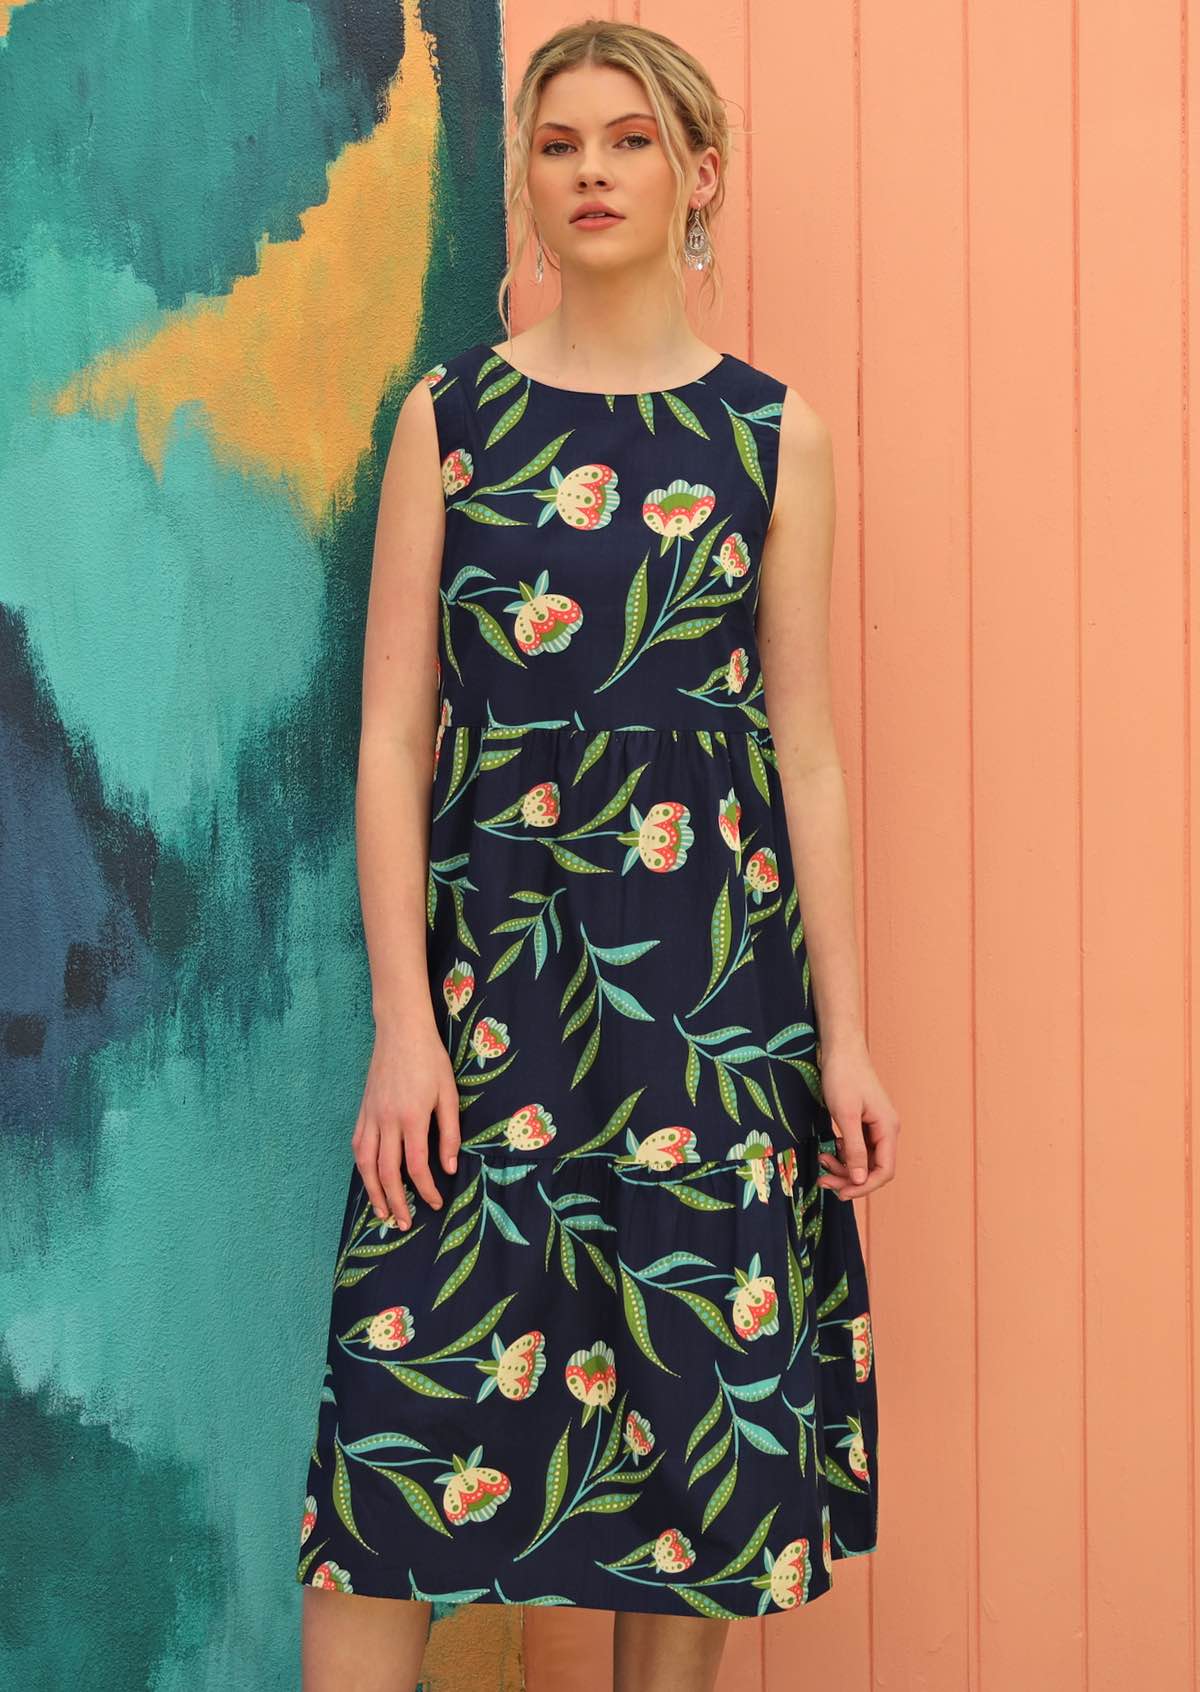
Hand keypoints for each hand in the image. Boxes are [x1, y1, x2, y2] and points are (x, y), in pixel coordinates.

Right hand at [351, 1021, 461, 1227]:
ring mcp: (371, 1116)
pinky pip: (358, 1145)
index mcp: (412, 1118)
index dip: (426, 1190)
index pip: (416, 1166)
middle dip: (395, 1202)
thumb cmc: (430, 1060)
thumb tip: (448, 1167)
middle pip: (386, 1172)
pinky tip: (368, 1178)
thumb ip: (449, 1132)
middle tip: (403, 1224)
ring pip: (365, 1163)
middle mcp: (387, 1121)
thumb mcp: (449, 1094)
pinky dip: (361, 1166)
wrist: (401, 1032)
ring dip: (372, 1191)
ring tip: (380, 1213)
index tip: (435, 1203)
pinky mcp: (363, 1110)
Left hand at [814, 1031, 899, 1200]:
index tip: (840, 1193)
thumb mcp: (845, 1115)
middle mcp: (886, 1130)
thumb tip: (860, 1180)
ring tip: (821, 1162)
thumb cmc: (843, 1076)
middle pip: (873, 1168)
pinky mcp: (864, 1121)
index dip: (864, 1186)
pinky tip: (827, 1149)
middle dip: (850, 1178)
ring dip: (844, 1167)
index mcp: (887, 1129)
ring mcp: (875, 1126)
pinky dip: (842, 1153)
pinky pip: (857, 1147)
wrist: (840, 1048)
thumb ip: (853, 1148)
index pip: (884, 1170)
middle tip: (823, 1181)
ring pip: (864, 1159)